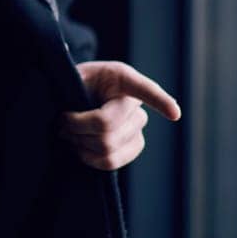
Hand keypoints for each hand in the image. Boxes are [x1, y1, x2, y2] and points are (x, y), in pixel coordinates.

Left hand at [58, 61, 180, 170]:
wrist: (80, 94)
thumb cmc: (76, 81)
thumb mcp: (73, 75)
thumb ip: (73, 85)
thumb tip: (70, 109)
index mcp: (122, 78)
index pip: (144, 89)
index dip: (160, 101)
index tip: (175, 113)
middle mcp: (135, 103)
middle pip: (106, 126)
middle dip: (76, 128)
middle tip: (61, 122)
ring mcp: (137, 126)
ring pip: (107, 148)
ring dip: (80, 144)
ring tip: (67, 133)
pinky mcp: (134, 145)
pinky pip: (112, 162)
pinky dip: (90, 159)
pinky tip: (80, 148)